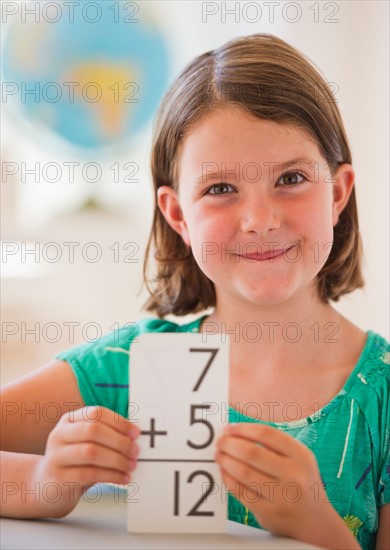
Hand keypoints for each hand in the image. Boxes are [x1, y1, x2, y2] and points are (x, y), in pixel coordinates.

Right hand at [33, 406, 139, 516]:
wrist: (46, 487)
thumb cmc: (75, 462)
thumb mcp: (86, 442)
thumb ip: (105, 435)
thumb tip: (134, 435)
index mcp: (69, 420)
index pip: (96, 413)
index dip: (118, 421)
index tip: (136, 433)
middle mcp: (60, 434)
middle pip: (93, 430)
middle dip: (119, 441)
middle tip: (135, 451)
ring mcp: (56, 456)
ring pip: (90, 452)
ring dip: (117, 459)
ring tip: (131, 466)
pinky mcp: (58, 478)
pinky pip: (88, 474)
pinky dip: (110, 475)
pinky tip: (122, 478)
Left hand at [215, 423, 351, 545]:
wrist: (316, 522)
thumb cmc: (302, 482)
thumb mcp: (300, 458)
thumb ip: (274, 444)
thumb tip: (236, 432)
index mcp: (300, 455)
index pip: (267, 434)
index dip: (244, 429)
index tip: (230, 428)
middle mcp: (293, 475)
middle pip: (251, 453)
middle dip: (229, 444)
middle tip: (220, 441)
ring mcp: (280, 496)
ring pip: (243, 472)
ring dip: (225, 461)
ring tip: (219, 454)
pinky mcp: (268, 513)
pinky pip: (241, 492)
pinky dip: (228, 479)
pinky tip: (224, 472)